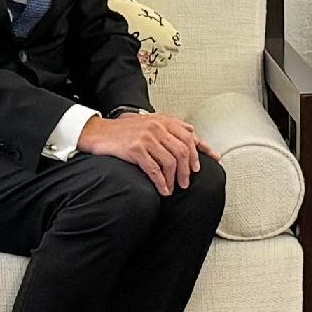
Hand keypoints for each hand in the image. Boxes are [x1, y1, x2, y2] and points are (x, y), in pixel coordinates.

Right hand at [81, 109, 205, 193]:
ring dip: (175, 179)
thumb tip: (193, 135)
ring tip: (173, 188)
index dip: (201, 149)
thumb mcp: (148, 123)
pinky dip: (161, 182)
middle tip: (186, 182)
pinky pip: (154, 169)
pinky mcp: (135, 149)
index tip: (213, 160)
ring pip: (171, 161)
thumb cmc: (123, 131)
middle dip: (187, 169)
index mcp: (162, 121)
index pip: (189, 135)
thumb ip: (169, 128)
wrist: (97, 133)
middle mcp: (157, 127)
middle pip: (183, 150)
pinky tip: (163, 190)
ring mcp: (146, 138)